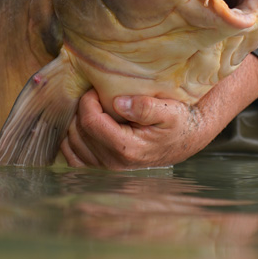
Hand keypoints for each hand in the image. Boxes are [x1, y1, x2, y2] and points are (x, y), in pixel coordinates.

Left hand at [60, 89, 204, 168]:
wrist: (186, 139)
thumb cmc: (178, 122)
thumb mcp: (169, 110)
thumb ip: (146, 106)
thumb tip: (118, 102)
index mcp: (127, 148)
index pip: (90, 121)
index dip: (87, 100)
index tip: (96, 88)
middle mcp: (114, 163)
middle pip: (78, 130)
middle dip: (81, 108)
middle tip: (95, 96)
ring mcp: (106, 169)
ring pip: (71, 143)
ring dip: (76, 122)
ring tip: (91, 109)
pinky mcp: (102, 170)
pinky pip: (73, 156)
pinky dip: (72, 139)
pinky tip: (84, 125)